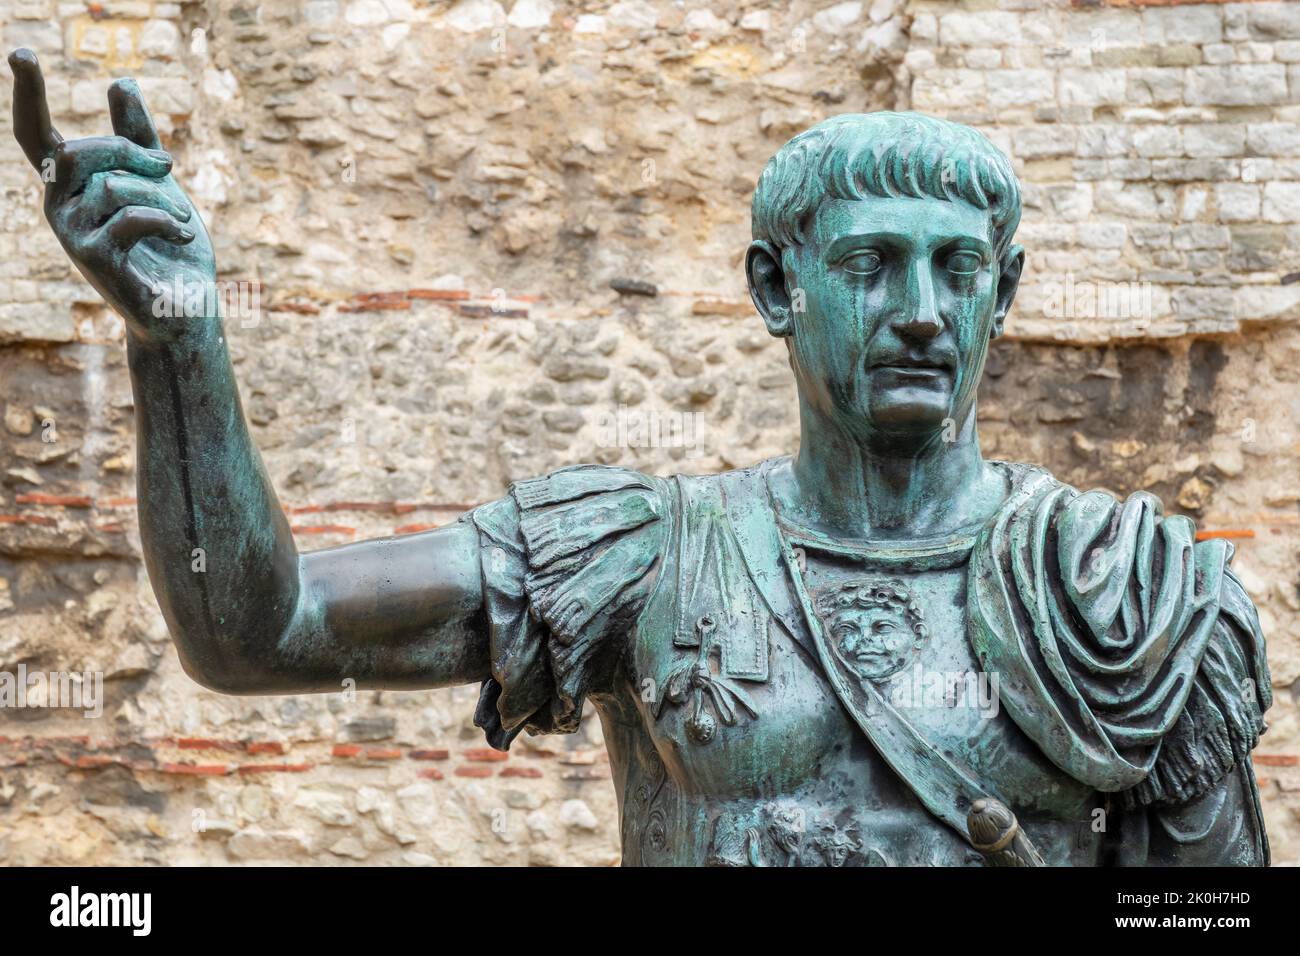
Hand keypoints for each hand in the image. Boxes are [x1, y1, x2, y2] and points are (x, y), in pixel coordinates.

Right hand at [9, 48, 216, 342]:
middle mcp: (58, 206)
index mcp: (69, 185)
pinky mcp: (95, 258)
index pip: (36, 134)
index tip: (22, 52)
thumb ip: (138, 137)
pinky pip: (130, 217)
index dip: (29, 94)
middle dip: (132, 151)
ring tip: (183, 219)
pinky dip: (166, 220)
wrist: (185, 305)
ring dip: (160, 195)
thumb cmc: (169, 244)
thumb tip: (119, 82)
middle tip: (169, 167)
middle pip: (83, 150)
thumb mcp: (157, 182)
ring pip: (113, 185)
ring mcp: (71, 234)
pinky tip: (185, 235)